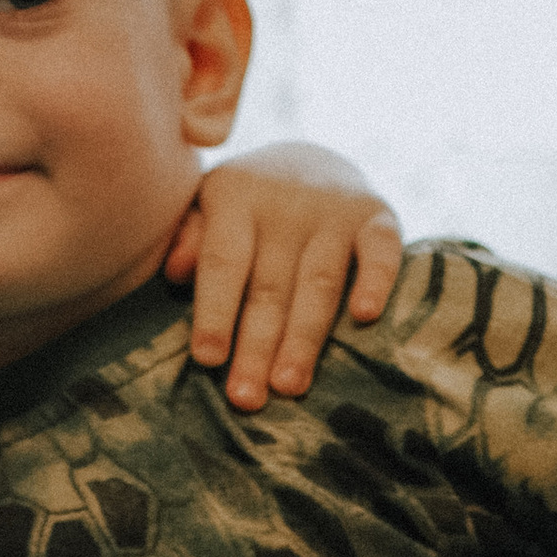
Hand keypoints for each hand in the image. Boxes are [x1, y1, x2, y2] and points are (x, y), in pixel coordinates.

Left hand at [169, 143, 406, 411]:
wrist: (312, 158)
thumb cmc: (247, 207)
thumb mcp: (208, 208)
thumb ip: (190, 239)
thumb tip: (175, 273)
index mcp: (235, 196)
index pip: (223, 262)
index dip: (215, 312)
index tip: (208, 360)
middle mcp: (285, 201)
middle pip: (270, 285)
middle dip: (257, 345)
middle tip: (246, 398)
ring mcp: (335, 209)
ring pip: (319, 282)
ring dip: (304, 337)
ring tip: (290, 386)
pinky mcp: (379, 216)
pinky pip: (381, 251)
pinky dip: (375, 281)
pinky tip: (365, 317)